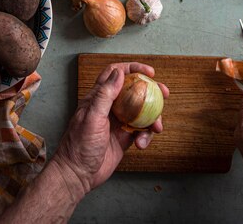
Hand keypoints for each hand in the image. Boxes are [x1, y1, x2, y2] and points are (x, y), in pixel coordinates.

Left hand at [52, 62, 168, 196]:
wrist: (78, 174)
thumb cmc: (79, 145)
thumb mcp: (92, 116)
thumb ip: (105, 94)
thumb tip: (118, 73)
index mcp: (99, 98)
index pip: (115, 74)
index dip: (132, 69)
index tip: (149, 72)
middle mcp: (110, 107)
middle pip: (134, 91)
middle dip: (151, 90)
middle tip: (164, 92)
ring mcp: (119, 122)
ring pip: (142, 112)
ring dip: (153, 117)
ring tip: (157, 127)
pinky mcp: (125, 138)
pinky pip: (142, 131)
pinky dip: (146, 136)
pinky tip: (142, 144)